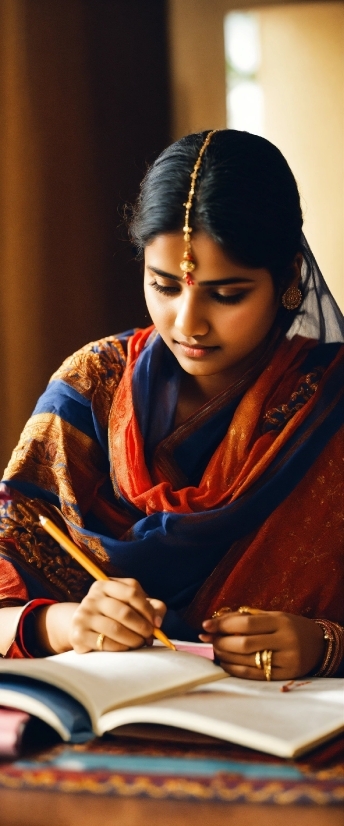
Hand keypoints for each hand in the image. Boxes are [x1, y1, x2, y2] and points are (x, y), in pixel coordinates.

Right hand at [70, 578, 166, 653]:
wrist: (83, 627)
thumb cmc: (113, 615)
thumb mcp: (130, 605)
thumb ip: (151, 607)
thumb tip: (158, 622)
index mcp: (105, 585)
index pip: (132, 591)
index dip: (148, 608)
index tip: (156, 623)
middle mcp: (92, 597)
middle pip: (124, 611)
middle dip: (142, 627)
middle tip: (149, 636)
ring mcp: (83, 615)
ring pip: (115, 628)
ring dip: (134, 639)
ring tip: (140, 643)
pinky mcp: (79, 634)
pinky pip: (106, 643)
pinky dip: (121, 647)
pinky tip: (126, 648)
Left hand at [199, 611, 324, 679]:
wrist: (319, 645)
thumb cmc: (290, 627)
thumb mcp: (274, 616)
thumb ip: (247, 617)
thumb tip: (216, 622)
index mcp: (280, 621)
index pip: (246, 623)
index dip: (223, 624)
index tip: (206, 625)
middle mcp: (284, 640)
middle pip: (244, 643)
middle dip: (221, 642)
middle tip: (208, 639)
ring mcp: (285, 660)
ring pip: (247, 660)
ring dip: (225, 655)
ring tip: (215, 650)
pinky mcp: (284, 676)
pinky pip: (253, 675)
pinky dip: (234, 669)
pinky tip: (225, 663)